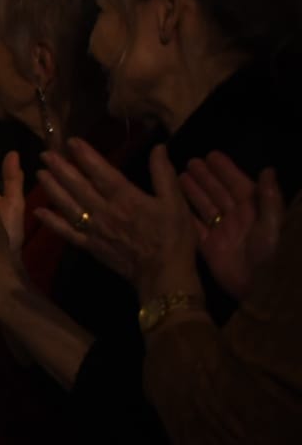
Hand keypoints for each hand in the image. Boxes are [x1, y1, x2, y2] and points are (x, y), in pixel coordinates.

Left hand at [36, 140, 185, 288]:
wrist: (163, 274)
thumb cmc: (173, 237)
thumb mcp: (175, 202)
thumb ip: (164, 174)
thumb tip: (158, 147)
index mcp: (126, 198)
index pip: (101, 172)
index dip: (86, 155)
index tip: (71, 142)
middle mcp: (105, 211)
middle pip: (78, 186)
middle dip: (61, 168)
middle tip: (45, 154)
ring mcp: (94, 230)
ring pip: (68, 206)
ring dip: (52, 189)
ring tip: (39, 174)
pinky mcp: (90, 246)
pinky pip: (66, 232)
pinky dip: (51, 222)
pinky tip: (38, 212)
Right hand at [177, 152, 282, 301]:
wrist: (260, 289)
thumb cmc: (269, 254)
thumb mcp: (272, 224)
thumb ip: (270, 198)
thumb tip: (267, 170)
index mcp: (254, 209)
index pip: (238, 184)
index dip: (225, 170)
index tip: (210, 155)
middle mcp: (237, 218)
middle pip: (218, 193)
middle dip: (205, 177)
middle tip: (189, 162)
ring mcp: (222, 233)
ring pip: (205, 207)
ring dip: (193, 192)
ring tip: (179, 176)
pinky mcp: (208, 248)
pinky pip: (194, 227)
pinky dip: (184, 215)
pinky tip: (173, 204)